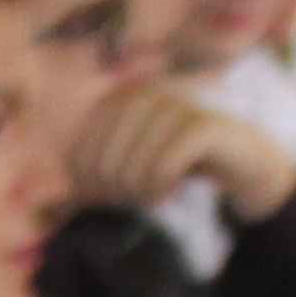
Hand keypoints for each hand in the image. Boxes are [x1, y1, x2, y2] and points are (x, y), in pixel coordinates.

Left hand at [62, 82, 295, 219]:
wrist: (238, 159)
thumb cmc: (176, 163)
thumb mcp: (129, 164)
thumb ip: (93, 172)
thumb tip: (57, 192)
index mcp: (117, 101)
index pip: (80, 154)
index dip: (87, 186)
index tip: (108, 198)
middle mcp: (143, 96)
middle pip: (104, 163)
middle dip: (115, 192)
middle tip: (135, 200)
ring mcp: (175, 106)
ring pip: (134, 166)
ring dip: (140, 192)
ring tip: (153, 196)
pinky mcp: (203, 126)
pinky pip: (166, 165)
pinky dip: (163, 186)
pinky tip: (172, 191)